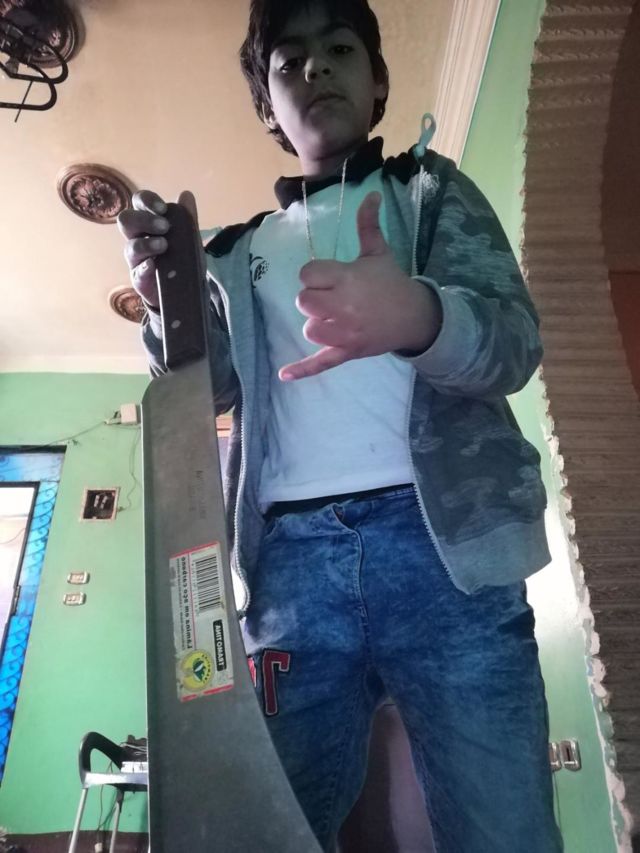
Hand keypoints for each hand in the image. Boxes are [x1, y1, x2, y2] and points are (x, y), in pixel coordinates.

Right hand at [117, 190, 199, 308]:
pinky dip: (145, 268)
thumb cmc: (180, 257)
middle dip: (144, 220)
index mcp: (147, 221)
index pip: (139, 202)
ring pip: (130, 247)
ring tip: (164, 245)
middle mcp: (136, 237)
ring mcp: (135, 259)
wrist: (183, 288)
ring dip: (146, 243)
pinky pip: (137, 272)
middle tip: (165, 227)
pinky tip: (153, 266)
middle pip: (126, 220)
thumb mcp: (188, 237)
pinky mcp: (139, 279)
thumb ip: (187, 218)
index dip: (147, 201)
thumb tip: (186, 194)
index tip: (163, 208)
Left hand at [279, 192, 441, 380]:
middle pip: (303, 301)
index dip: (314, 275)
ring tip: (333, 319)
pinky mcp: (346, 352)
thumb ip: (368, 224)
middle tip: (330, 298)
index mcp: (348, 278)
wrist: (415, 316)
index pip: (308, 274)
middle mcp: (343, 306)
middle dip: (313, 298)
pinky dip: (302, 370)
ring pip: (309, 329)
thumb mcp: (378, 252)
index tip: (328, 276)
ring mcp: (345, 332)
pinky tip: (284, 374)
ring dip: (316, 323)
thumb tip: (370, 193)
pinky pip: (320, 363)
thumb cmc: (392, 282)